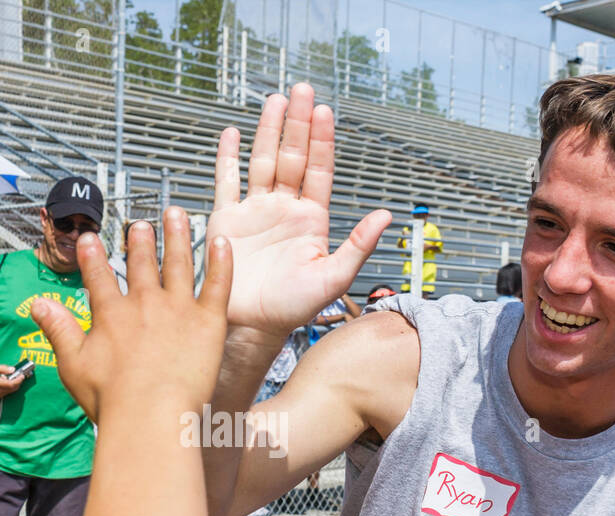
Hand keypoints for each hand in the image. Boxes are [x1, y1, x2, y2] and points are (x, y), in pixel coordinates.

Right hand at [0, 364, 28, 398]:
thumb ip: (3, 369)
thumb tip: (12, 369)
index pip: (12, 384)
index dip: (19, 380)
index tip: (22, 376)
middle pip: (13, 388)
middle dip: (18, 382)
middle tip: (20, 375)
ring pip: (11, 390)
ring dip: (14, 384)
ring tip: (10, 377)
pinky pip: (8, 392)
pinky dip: (10, 386)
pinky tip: (5, 381)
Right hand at [28, 208, 231, 422]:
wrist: (151, 415)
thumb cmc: (112, 399)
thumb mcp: (73, 364)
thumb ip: (58, 329)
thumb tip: (37, 304)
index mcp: (111, 314)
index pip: (98, 276)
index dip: (92, 256)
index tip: (88, 238)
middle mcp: (144, 302)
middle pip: (142, 264)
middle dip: (140, 241)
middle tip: (140, 225)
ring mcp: (178, 308)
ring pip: (178, 262)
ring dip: (177, 236)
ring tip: (175, 215)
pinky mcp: (208, 321)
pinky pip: (217, 284)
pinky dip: (221, 262)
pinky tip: (221, 242)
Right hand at [209, 83, 389, 340]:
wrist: (250, 326)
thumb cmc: (292, 309)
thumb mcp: (332, 278)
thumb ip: (358, 246)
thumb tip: (386, 216)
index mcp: (311, 220)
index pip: (319, 171)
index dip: (322, 141)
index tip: (325, 111)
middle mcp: (284, 210)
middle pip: (292, 156)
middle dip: (298, 123)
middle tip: (303, 90)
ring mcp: (255, 212)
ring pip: (263, 161)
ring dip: (269, 131)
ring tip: (275, 100)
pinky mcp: (227, 220)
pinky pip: (227, 183)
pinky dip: (227, 158)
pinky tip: (231, 134)